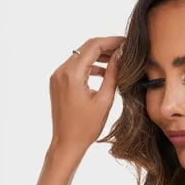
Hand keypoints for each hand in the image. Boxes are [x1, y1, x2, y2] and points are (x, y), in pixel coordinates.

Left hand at [48, 35, 124, 154]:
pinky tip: (103, 72)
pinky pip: (75, 67)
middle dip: (105, 46)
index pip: (93, 46)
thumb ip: (112, 75)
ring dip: (98, 56)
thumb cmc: (86, 127)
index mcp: (72, 74)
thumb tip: (120, 56)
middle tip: (124, 49)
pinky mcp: (57, 83)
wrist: (66, 143)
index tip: (126, 42)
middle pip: (85, 49)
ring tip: (117, 60)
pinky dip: (89, 66)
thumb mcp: (104, 100)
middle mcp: (61, 71)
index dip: (111, 41)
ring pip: (80, 57)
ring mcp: (57, 76)